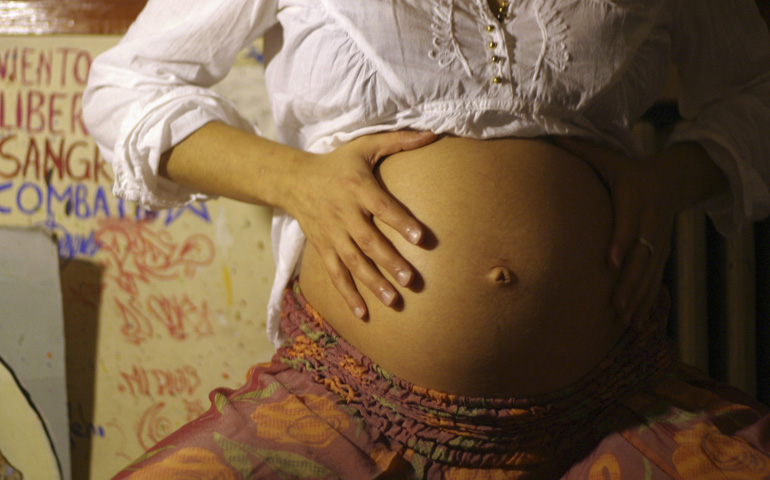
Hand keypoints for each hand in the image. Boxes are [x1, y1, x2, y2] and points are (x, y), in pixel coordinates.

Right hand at [287, 130, 435, 318]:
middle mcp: (344, 214)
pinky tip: (363, 313)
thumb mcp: (364, 146)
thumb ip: (398, 141)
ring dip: (373, 284)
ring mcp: (332, 235)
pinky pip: (336, 275)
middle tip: (412, 280)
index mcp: (357, 188)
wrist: (294, 180)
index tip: (421, 238)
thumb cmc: (337, 164)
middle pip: (369, 242)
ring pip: (353, 264)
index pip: (382, 207)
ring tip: (395, 301)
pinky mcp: (324, 248)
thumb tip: (433, 133)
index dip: (401, 222)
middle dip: (390, 262)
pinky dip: (348, 295)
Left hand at [553, 137, 678, 327]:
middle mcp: (650, 222)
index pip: (628, 223)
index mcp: (635, 199)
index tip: (611, 262)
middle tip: (615, 304)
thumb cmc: (629, 170)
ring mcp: (658, 241)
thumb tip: (552, 136)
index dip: (621, 242)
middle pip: (641, 256)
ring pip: (649, 273)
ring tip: (623, 320)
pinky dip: (645, 301)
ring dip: (637, 298)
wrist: (672, 179)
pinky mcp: (662, 253)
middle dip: (629, 281)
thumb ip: (581, 150)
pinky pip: (655, 280)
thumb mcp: (608, 158)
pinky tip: (633, 322)